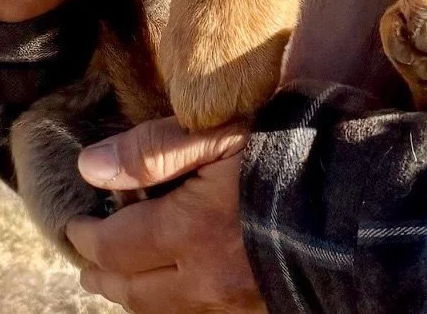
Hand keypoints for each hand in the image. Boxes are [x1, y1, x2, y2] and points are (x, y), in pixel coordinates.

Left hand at [68, 118, 263, 313]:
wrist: (353, 189)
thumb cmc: (280, 150)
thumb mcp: (215, 131)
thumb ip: (151, 150)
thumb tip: (89, 166)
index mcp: (190, 232)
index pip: (114, 248)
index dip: (86, 238)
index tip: (73, 225)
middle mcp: (206, 279)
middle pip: (135, 291)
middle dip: (104, 276)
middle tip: (86, 265)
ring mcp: (233, 300)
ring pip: (165, 309)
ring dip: (136, 293)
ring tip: (121, 279)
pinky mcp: (258, 305)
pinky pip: (199, 313)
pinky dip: (174, 301)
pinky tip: (172, 285)